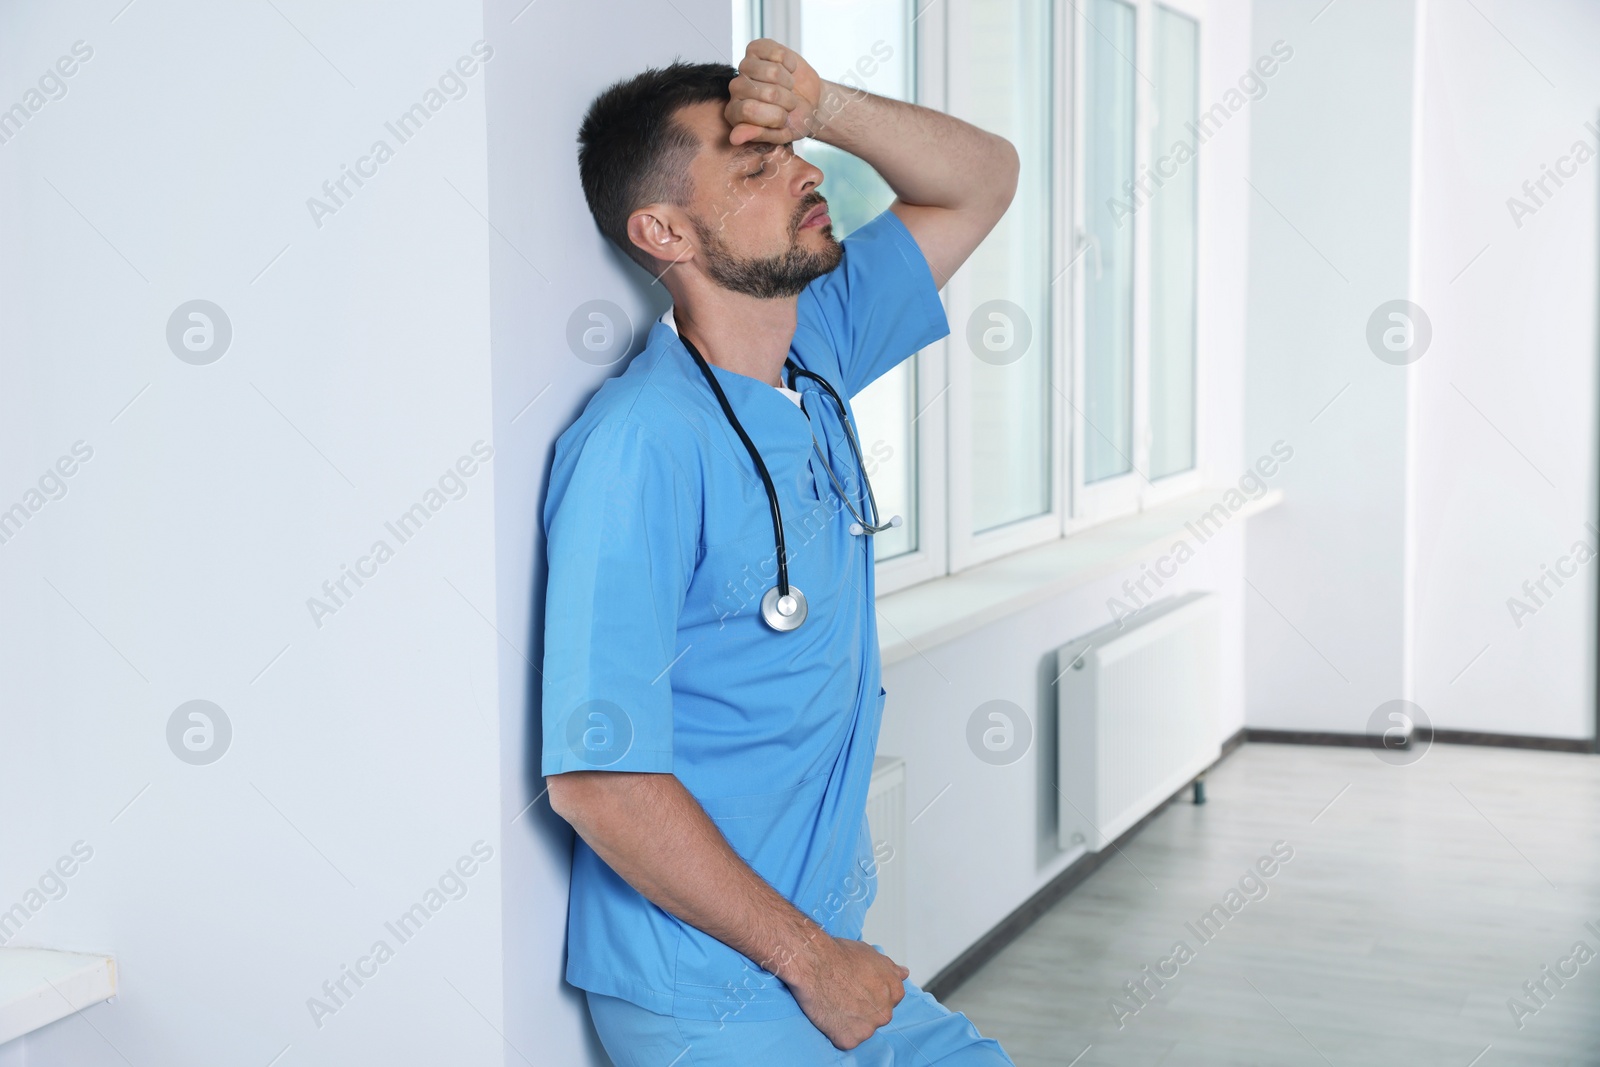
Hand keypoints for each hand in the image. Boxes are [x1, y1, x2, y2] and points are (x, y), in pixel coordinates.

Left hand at [726, 39, 823, 145]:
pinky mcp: (757, 49)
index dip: (775, 116)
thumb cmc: (793, 121)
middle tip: (788, 103)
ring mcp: (745, 67)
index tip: (783, 120)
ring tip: (788, 88)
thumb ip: (758, 135)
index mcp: (735, 114)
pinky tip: (788, 70)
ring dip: (788, 82)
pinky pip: (777, 53)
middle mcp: (735, 89)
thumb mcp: (780, 135)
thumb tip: (735, 138)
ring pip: (773, 72)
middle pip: (765, 92)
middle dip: (786, 100)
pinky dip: (790, 63)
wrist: (808, 102)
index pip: (750, 110)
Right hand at [787, 936, 909, 1049]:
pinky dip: (837, 1032)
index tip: (859, 989)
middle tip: (845, 995)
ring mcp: (869, 1028)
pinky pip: (846, 1040)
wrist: (816, 965)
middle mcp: (886, 1012)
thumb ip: (890, 968)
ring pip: (862, 1030)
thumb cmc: (840, 956)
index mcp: (895, 992)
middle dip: (864, 1009)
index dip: (871, 993)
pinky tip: (829, 1015)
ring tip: (835, 1004)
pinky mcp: (850, 1039)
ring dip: (851, 1021)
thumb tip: (903, 973)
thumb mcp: (871, 954)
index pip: (889, 999)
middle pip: (877, 1016)